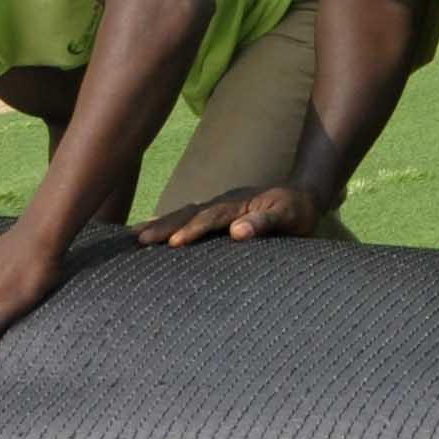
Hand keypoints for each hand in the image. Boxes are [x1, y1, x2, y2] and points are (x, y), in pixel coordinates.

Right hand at [135, 183, 326, 245]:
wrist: (302, 196)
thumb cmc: (297, 211)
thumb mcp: (289, 216)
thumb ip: (265, 222)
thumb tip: (237, 231)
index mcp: (237, 203)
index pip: (211, 217)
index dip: (193, 229)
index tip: (175, 243)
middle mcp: (222, 202)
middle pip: (188, 212)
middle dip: (164, 225)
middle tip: (140, 240)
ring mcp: (217, 206)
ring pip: (183, 213)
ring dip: (160, 224)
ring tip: (135, 236)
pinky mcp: (216, 213)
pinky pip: (188, 217)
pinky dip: (168, 223)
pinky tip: (152, 230)